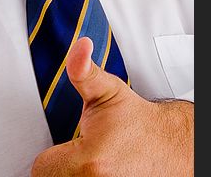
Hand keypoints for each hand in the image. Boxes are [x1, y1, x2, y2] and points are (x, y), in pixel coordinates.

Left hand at [32, 37, 192, 176]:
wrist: (168, 145)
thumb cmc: (134, 120)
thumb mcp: (106, 89)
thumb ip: (83, 70)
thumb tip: (80, 46)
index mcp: (89, 160)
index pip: (42, 167)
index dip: (50, 151)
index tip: (69, 141)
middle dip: (58, 164)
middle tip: (78, 149)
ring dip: (69, 173)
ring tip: (88, 158)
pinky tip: (98, 169)